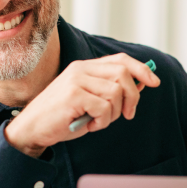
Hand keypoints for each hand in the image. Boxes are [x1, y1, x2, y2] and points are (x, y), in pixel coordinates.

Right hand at [4, 53, 160, 156]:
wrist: (32, 128)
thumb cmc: (62, 117)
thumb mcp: (88, 100)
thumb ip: (109, 90)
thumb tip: (141, 83)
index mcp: (84, 67)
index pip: (120, 59)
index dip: (141, 69)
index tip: (154, 82)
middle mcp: (81, 69)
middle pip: (123, 74)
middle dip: (133, 97)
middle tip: (127, 115)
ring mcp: (76, 80)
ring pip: (116, 93)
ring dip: (114, 114)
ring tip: (99, 121)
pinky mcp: (74, 95)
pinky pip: (104, 107)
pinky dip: (102, 122)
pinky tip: (89, 126)